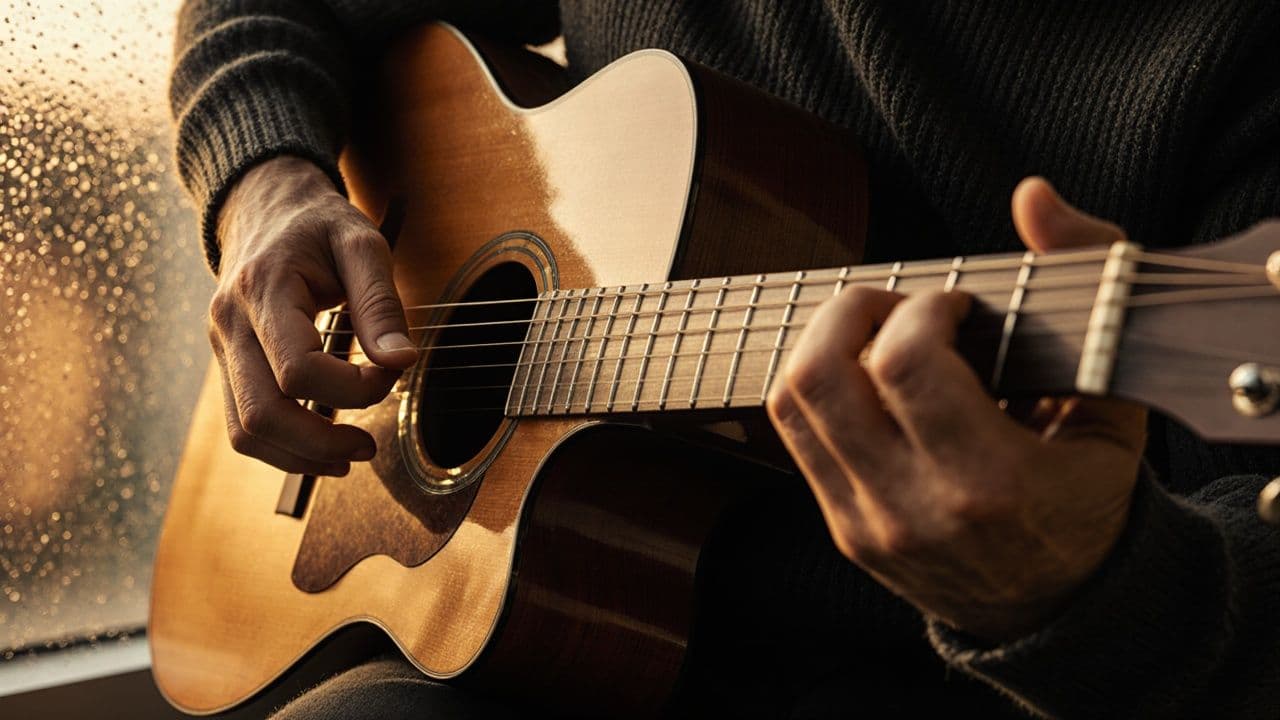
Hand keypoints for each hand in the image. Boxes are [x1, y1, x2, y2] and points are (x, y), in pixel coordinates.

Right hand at [209, 155, 417, 475]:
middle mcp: (229, 324)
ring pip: (245, 431)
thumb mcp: (362, 243)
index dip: (351, 388)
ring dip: (300, 457)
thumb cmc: (317, 225)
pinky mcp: (227, 365)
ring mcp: (220, 348)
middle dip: (321, 442)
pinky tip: (323, 447)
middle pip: (261, 413)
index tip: (389, 373)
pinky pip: (243, 424)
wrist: (263, 207)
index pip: (297, 369)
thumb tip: (402, 362)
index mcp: (263, 289)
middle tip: (369, 446)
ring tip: (352, 455)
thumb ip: (381, 303)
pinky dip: (284, 447)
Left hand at [766, 177, 1146, 640]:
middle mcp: (914, 508)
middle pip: (823, 377)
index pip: (906, 364)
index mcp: (990, 482)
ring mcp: (868, 523)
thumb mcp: (1114, 396)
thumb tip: (1032, 198)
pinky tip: (861, 373)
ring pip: (791, 403)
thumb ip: (1085, 281)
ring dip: (822, 341)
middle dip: (852, 308)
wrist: (1061, 606)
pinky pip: (794, 435)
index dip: (921, 307)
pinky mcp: (842, 529)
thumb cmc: (1089, 494)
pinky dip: (815, 384)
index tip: (956, 304)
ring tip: (876, 332)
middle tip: (898, 304)